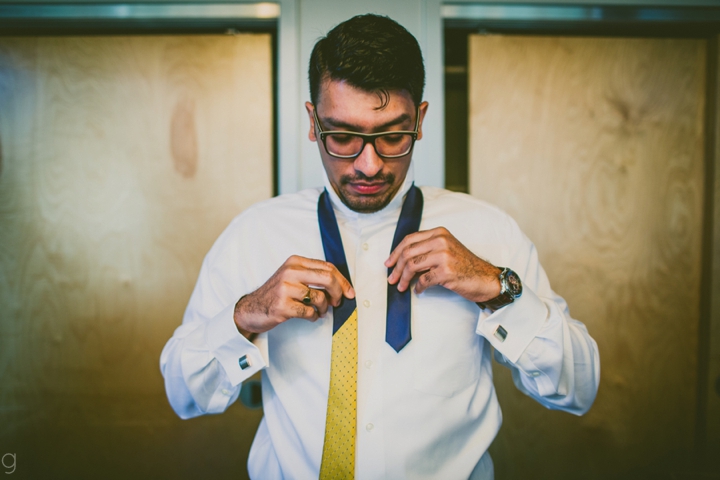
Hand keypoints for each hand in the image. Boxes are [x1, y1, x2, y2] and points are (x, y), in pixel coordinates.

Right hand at [234, 255, 354, 335]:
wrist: (251, 309)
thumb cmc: (276, 294)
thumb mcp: (292, 277)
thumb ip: (313, 276)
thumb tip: (340, 285)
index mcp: (295, 262)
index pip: (327, 267)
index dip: (342, 280)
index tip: (349, 292)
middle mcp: (290, 272)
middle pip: (327, 278)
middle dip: (338, 292)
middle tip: (337, 302)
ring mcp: (285, 289)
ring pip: (319, 297)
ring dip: (323, 308)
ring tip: (319, 311)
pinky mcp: (282, 306)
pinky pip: (309, 312)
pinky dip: (313, 317)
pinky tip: (309, 316)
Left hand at [385, 227, 501, 302]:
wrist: (486, 278)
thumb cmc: (465, 266)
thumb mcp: (447, 249)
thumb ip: (427, 249)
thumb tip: (402, 261)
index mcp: (439, 233)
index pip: (409, 239)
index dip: (395, 252)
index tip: (389, 263)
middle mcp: (441, 241)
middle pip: (408, 252)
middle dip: (396, 267)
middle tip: (391, 278)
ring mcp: (444, 256)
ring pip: (412, 266)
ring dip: (403, 278)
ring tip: (401, 286)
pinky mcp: (446, 272)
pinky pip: (423, 280)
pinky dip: (418, 287)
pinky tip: (418, 291)